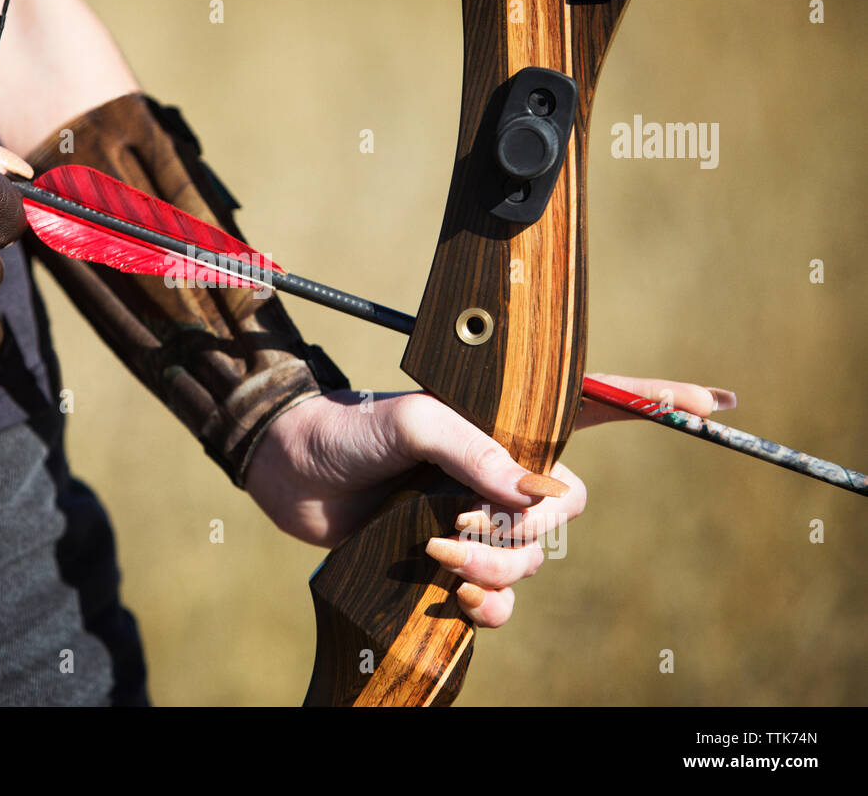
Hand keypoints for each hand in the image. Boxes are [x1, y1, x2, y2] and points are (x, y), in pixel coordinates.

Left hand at [244, 374, 728, 626]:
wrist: (290, 472)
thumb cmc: (349, 430)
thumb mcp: (408, 421)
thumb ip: (469, 447)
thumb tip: (529, 495)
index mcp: (503, 419)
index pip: (592, 404)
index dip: (655, 399)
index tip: (715, 402)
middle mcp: (499, 468)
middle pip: (565, 506)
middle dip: (529, 524)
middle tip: (463, 517)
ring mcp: (477, 516)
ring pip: (531, 559)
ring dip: (495, 566)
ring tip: (439, 553)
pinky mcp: (451, 557)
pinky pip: (500, 597)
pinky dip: (488, 605)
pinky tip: (460, 599)